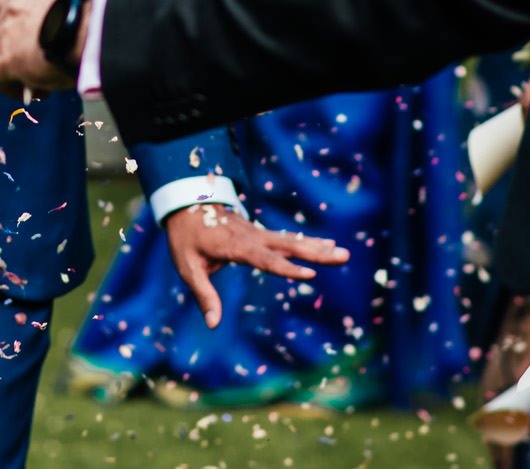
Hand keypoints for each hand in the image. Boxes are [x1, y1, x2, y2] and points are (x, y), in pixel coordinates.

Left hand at [0, 0, 96, 96]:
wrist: (102, 31)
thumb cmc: (105, 11)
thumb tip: (78, 15)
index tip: (21, 6)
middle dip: (6, 24)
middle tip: (27, 42)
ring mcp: (7, 27)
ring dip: (5, 54)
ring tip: (29, 71)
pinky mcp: (6, 58)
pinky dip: (7, 84)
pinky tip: (28, 90)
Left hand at [163, 202, 349, 330]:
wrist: (186, 203)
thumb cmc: (186, 238)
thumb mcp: (188, 267)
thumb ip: (203, 294)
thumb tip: (213, 325)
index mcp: (235, 246)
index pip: (264, 260)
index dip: (286, 268)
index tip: (309, 274)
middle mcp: (252, 237)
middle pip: (287, 246)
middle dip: (315, 252)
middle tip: (343, 256)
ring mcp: (258, 233)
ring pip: (292, 240)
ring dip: (317, 247)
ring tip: (343, 253)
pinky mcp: (260, 234)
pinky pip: (287, 238)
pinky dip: (308, 241)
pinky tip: (327, 245)